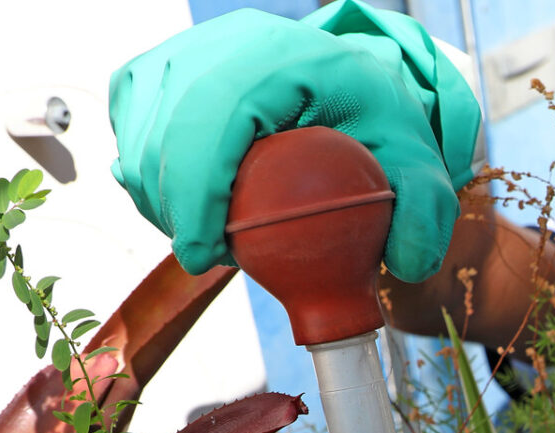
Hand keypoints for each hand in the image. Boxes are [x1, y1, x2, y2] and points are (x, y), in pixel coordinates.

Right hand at [109, 0, 481, 281]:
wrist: (340, 86)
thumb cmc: (374, 122)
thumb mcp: (415, 161)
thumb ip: (425, 211)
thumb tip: (407, 266)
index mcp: (279, 54)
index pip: (214, 114)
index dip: (197, 189)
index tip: (206, 256)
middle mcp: (218, 44)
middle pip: (165, 131)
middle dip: (176, 209)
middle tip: (216, 258)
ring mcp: (178, 55)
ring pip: (137, 140)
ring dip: (164, 203)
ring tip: (219, 233)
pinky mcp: (152, 77)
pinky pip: (129, 140)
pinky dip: (152, 185)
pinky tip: (196, 209)